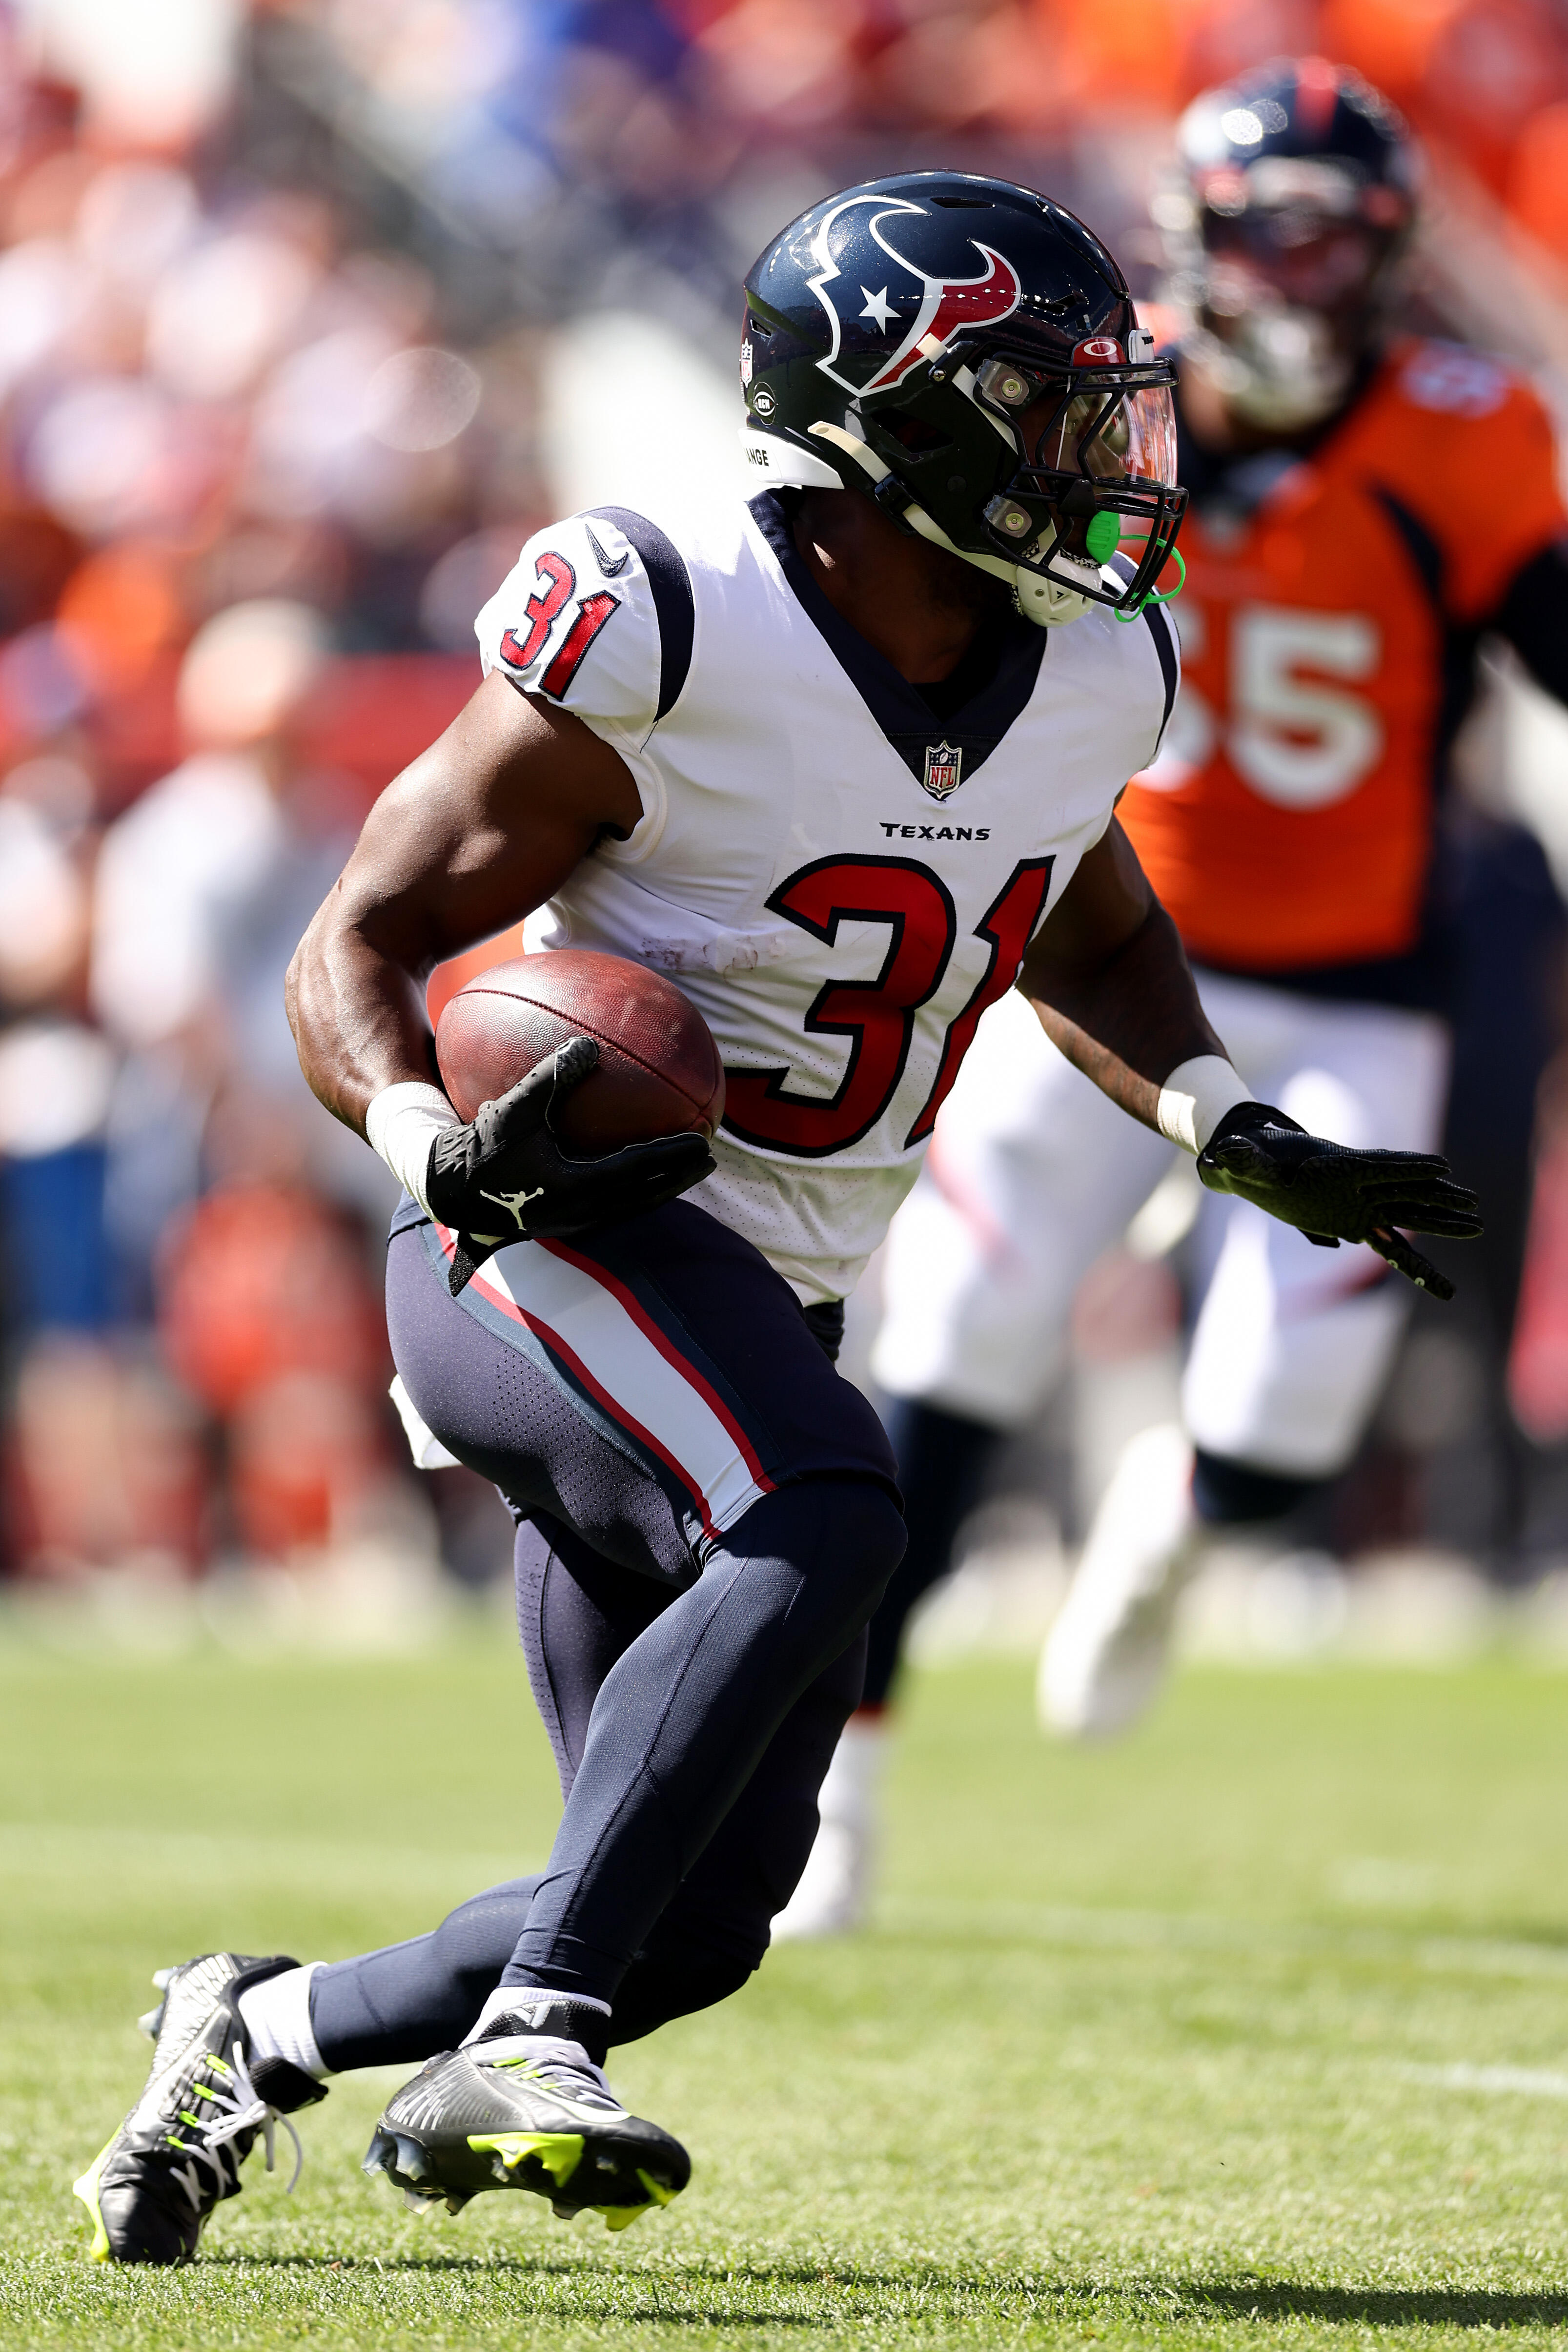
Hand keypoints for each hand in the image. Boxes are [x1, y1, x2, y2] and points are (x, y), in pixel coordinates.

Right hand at [425, 1036, 715, 1294]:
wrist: (448, 1193)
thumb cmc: (479, 1149)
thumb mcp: (513, 1109)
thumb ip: (550, 1077)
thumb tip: (587, 1046)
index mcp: (576, 1187)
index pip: (639, 1171)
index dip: (673, 1157)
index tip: (704, 1142)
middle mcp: (582, 1211)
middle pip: (646, 1196)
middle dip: (681, 1177)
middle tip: (711, 1157)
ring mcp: (574, 1220)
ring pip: (631, 1206)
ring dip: (662, 1188)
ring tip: (686, 1170)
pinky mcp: (564, 1220)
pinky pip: (611, 1204)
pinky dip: (633, 1189)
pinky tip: (635, 1171)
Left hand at [1195, 1101, 1481, 1301]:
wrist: (1254, 1162)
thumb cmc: (1252, 1158)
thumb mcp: (1245, 1161)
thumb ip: (1238, 1160)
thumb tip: (1217, 1156)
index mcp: (1337, 1165)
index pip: (1379, 1164)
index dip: (1408, 1166)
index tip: (1440, 1166)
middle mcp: (1357, 1184)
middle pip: (1405, 1190)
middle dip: (1438, 1198)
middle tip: (1474, 1205)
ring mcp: (1360, 1204)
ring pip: (1407, 1214)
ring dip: (1439, 1220)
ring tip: (1476, 1226)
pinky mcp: (1354, 1223)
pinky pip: (1388, 1244)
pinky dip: (1410, 1260)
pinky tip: (1434, 1282)